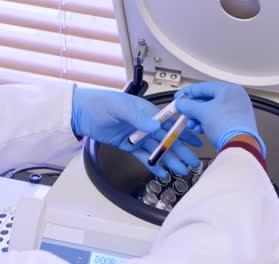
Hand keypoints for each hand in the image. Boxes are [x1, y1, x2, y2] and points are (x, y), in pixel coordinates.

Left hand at [71, 87, 201, 176]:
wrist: (81, 113)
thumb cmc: (101, 103)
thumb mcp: (121, 107)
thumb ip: (139, 117)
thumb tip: (156, 127)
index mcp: (148, 113)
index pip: (170, 124)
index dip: (184, 133)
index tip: (197, 141)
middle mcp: (146, 125)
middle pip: (167, 140)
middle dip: (182, 151)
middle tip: (194, 162)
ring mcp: (138, 136)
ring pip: (158, 151)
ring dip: (170, 161)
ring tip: (181, 171)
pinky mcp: (129, 146)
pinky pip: (143, 157)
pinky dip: (153, 164)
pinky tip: (162, 172)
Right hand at [175, 81, 265, 156]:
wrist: (239, 145)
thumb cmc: (227, 125)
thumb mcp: (202, 112)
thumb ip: (188, 106)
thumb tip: (181, 103)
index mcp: (230, 90)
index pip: (204, 87)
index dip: (189, 92)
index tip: (180, 97)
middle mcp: (235, 98)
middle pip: (208, 100)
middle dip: (193, 109)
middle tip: (184, 112)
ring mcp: (237, 111)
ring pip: (212, 111)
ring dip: (199, 117)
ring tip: (192, 124)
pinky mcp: (236, 123)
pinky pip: (218, 119)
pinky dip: (207, 123)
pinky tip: (200, 129)